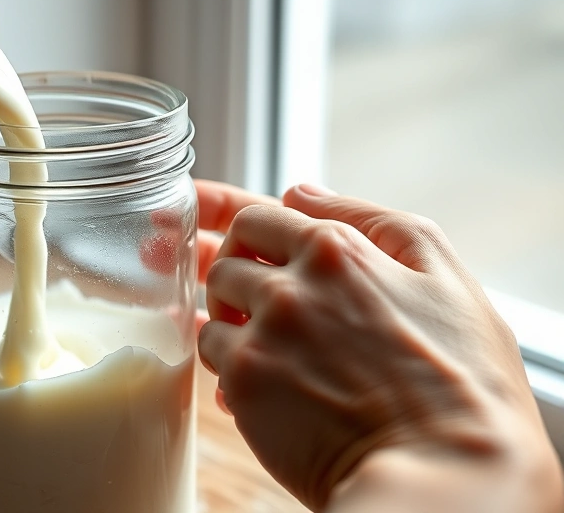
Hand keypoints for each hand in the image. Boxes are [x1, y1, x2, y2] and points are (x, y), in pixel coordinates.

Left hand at [198, 183, 561, 510]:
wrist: (447, 474)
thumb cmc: (462, 380)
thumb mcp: (444, 275)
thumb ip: (372, 221)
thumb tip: (301, 195)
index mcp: (337, 250)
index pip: (258, 217)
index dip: (233, 221)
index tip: (206, 220)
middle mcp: (290, 285)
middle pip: (226, 261)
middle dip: (233, 275)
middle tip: (250, 301)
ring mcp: (262, 335)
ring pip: (213, 312)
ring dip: (232, 325)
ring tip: (270, 351)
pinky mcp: (245, 385)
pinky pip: (213, 362)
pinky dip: (231, 371)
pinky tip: (264, 390)